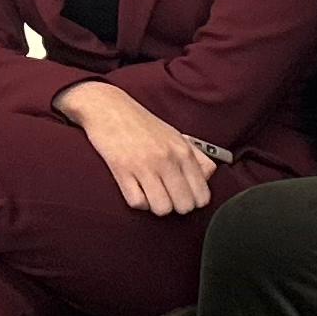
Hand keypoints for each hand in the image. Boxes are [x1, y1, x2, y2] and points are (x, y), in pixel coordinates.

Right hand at [58, 81, 219, 214]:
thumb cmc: (142, 124)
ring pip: (162, 208)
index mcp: (183, 151)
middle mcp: (167, 159)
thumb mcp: (176, 135)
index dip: (194, 202)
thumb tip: (208, 176)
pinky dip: (138, 201)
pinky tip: (137, 189)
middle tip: (167, 196)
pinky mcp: (122, 170)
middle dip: (176, 207)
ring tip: (151, 194)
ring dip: (156, 206)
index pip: (202, 195)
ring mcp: (145, 165)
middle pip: (184, 206)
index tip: (185, 197)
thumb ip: (197, 156)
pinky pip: (137, 203)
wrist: (108, 107)